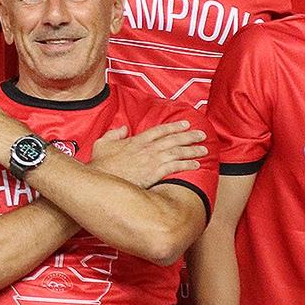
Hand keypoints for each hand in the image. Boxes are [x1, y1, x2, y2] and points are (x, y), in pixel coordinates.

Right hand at [88, 121, 204, 187]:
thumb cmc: (101, 164)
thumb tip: (123, 128)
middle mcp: (147, 149)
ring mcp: (151, 161)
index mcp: (136, 140)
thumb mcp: (102, 143)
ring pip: (177, 152)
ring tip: (204, 149)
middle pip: (173, 139)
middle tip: (202, 134)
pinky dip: (186, 165)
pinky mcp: (154, 173)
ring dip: (192, 150)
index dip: (174, 126)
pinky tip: (196, 165)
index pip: (159, 130)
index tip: (185, 124)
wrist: (101, 180)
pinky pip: (175, 167)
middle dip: (189, 136)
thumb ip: (114, 133)